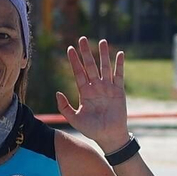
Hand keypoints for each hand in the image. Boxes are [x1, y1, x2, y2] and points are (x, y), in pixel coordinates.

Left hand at [56, 37, 127, 154]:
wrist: (108, 136)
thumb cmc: (91, 129)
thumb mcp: (74, 118)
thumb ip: (64, 107)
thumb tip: (57, 92)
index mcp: (85, 92)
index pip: (78, 73)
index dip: (74, 61)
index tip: (70, 49)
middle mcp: (96, 87)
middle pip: (90, 66)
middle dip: (86, 53)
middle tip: (82, 39)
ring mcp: (107, 88)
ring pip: (104, 67)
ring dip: (103, 54)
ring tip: (102, 41)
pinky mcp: (118, 91)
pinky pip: (119, 75)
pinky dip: (119, 65)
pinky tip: (119, 54)